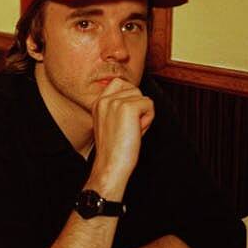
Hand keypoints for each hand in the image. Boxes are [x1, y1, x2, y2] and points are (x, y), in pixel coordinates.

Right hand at [88, 77, 154, 197]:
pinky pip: (149, 104)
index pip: (119, 82)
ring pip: (143, 97)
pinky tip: (136, 131)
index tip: (127, 118)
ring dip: (143, 114)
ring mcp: (115, 102)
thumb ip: (118, 106)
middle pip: (134, 89)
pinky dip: (148, 119)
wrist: (111, 164)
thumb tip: (136, 95)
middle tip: (128, 128)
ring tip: (132, 130)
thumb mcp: (111, 122)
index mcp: (98, 103)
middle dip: (138, 108)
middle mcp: (104, 99)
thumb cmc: (114, 149)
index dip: (130, 97)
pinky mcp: (128, 107)